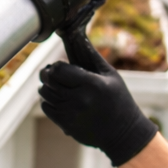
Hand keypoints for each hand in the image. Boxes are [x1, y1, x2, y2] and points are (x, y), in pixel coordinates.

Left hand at [38, 43, 156, 165]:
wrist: (123, 133)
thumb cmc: (118, 100)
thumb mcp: (110, 75)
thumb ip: (91, 56)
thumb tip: (76, 34)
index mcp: (91, 85)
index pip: (58, 69)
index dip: (56, 66)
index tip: (62, 66)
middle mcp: (79, 99)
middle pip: (48, 80)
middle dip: (48, 74)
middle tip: (54, 73)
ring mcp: (70, 114)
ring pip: (44, 94)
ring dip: (47, 87)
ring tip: (58, 86)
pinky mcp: (65, 125)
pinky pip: (46, 107)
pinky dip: (48, 100)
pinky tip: (59, 98)